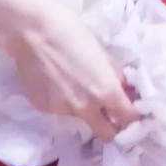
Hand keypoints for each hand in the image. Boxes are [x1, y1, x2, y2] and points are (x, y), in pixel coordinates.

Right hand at [10, 0, 140, 142]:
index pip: (128, 120)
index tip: (130, 113)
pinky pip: (60, 110)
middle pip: (106, 134)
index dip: (132, 118)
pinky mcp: (43, 109)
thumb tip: (125, 93)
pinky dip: (62, 101)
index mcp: (106, 91)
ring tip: (72, 84)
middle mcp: (85, 108)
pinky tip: (54, 82)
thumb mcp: (104, 54)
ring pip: (81, 119)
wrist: (33, 31)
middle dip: (112, 127)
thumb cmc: (73, 33)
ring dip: (83, 108)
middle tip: (109, 114)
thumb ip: (116, 78)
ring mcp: (62, 111)